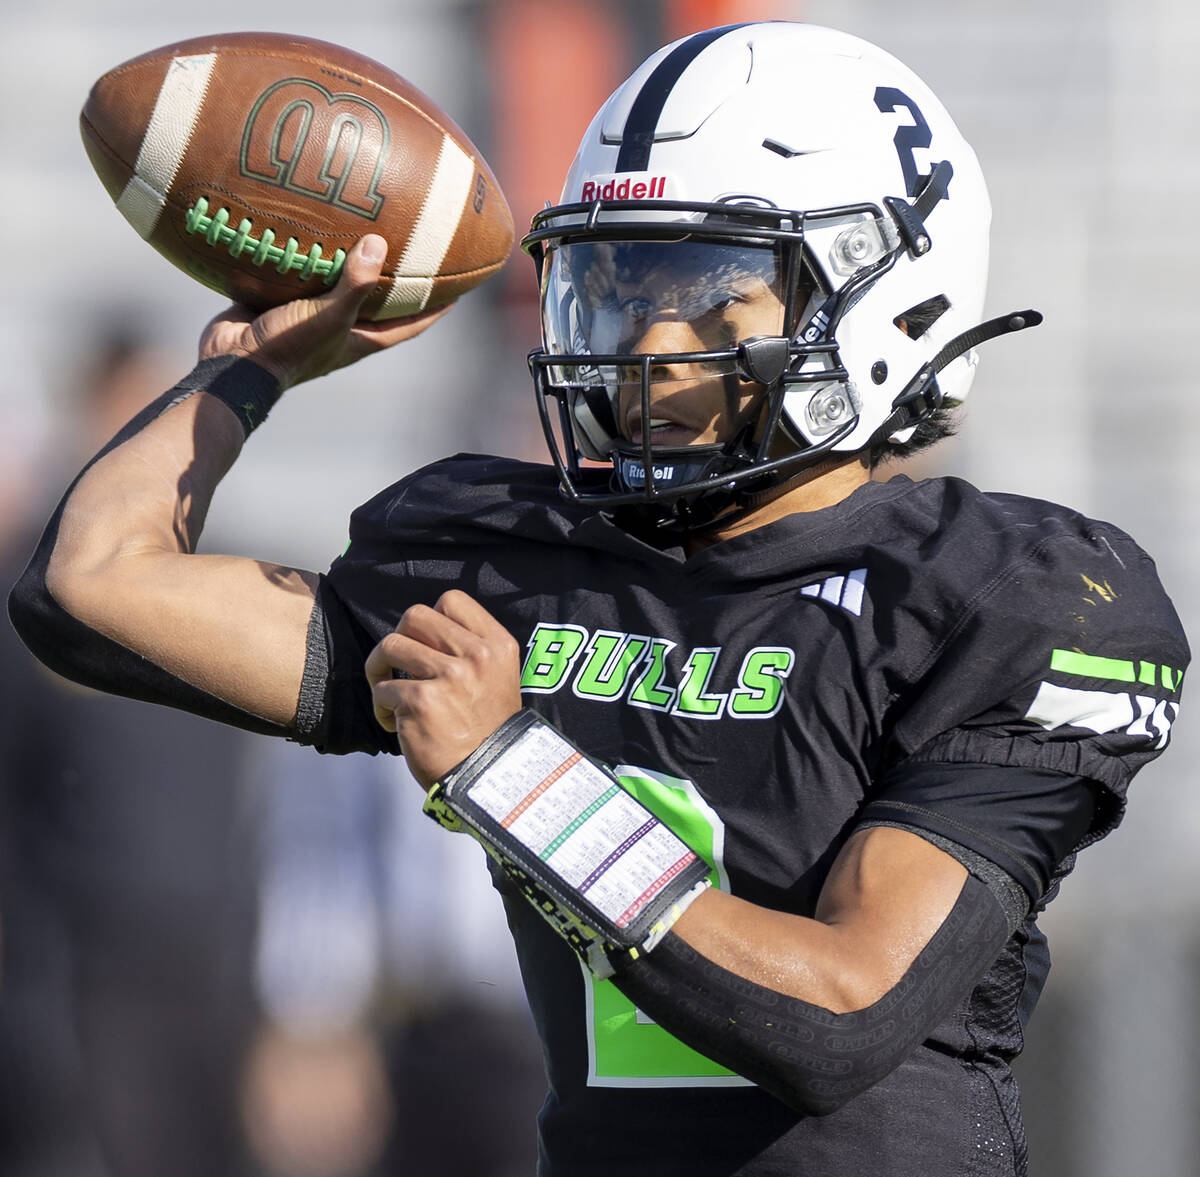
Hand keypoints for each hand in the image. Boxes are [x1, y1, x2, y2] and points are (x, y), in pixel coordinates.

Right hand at [198, 234, 453, 389]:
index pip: (410, 325)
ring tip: (365, 224)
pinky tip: (310, 223)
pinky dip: (307, 253)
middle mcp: (340, 328)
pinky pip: (300, 272)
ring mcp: (309, 314)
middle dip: (396, 278)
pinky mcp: (280, 301)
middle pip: (378, 302)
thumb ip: (355, 285)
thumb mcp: (328, 317)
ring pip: (338, 283)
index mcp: (361, 339)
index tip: (459, 287)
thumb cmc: (287, 348)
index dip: (435, 308)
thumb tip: (380, 243)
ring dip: (350, 260)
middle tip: (415, 244)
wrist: (232, 363)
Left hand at [364, 591, 522, 789]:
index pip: (452, 600)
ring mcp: (449, 677)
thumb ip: (471, 651)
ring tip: (389, 692)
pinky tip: (396, 724)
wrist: (490, 779)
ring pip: (390, 646)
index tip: (425, 642)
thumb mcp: (498, 679)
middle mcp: (476, 655)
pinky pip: (382, 688)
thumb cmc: (488, 732)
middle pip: (414, 616)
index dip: (430, 619)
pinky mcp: (421, 702)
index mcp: (497, 646)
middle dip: (399, 637)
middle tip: (399, 663)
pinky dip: (382, 707)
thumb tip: (426, 634)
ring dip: (379, 668)